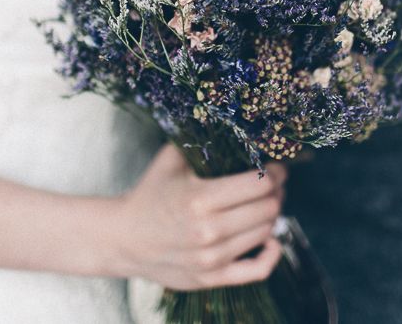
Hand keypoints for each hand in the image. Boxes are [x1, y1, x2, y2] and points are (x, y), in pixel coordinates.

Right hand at [115, 143, 285, 290]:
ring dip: (271, 215)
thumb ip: (199, 140)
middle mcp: (209, 231)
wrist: (124, 238)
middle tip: (274, 183)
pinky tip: (271, 239)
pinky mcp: (212, 278)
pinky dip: (272, 253)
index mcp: (200, 198)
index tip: (276, 166)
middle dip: (277, 192)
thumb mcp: (170, 160)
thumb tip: (230, 122)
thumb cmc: (150, 194)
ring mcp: (212, 259)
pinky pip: (257, 270)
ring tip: (265, 203)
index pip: (259, 185)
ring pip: (265, 233)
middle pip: (268, 209)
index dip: (276, 173)